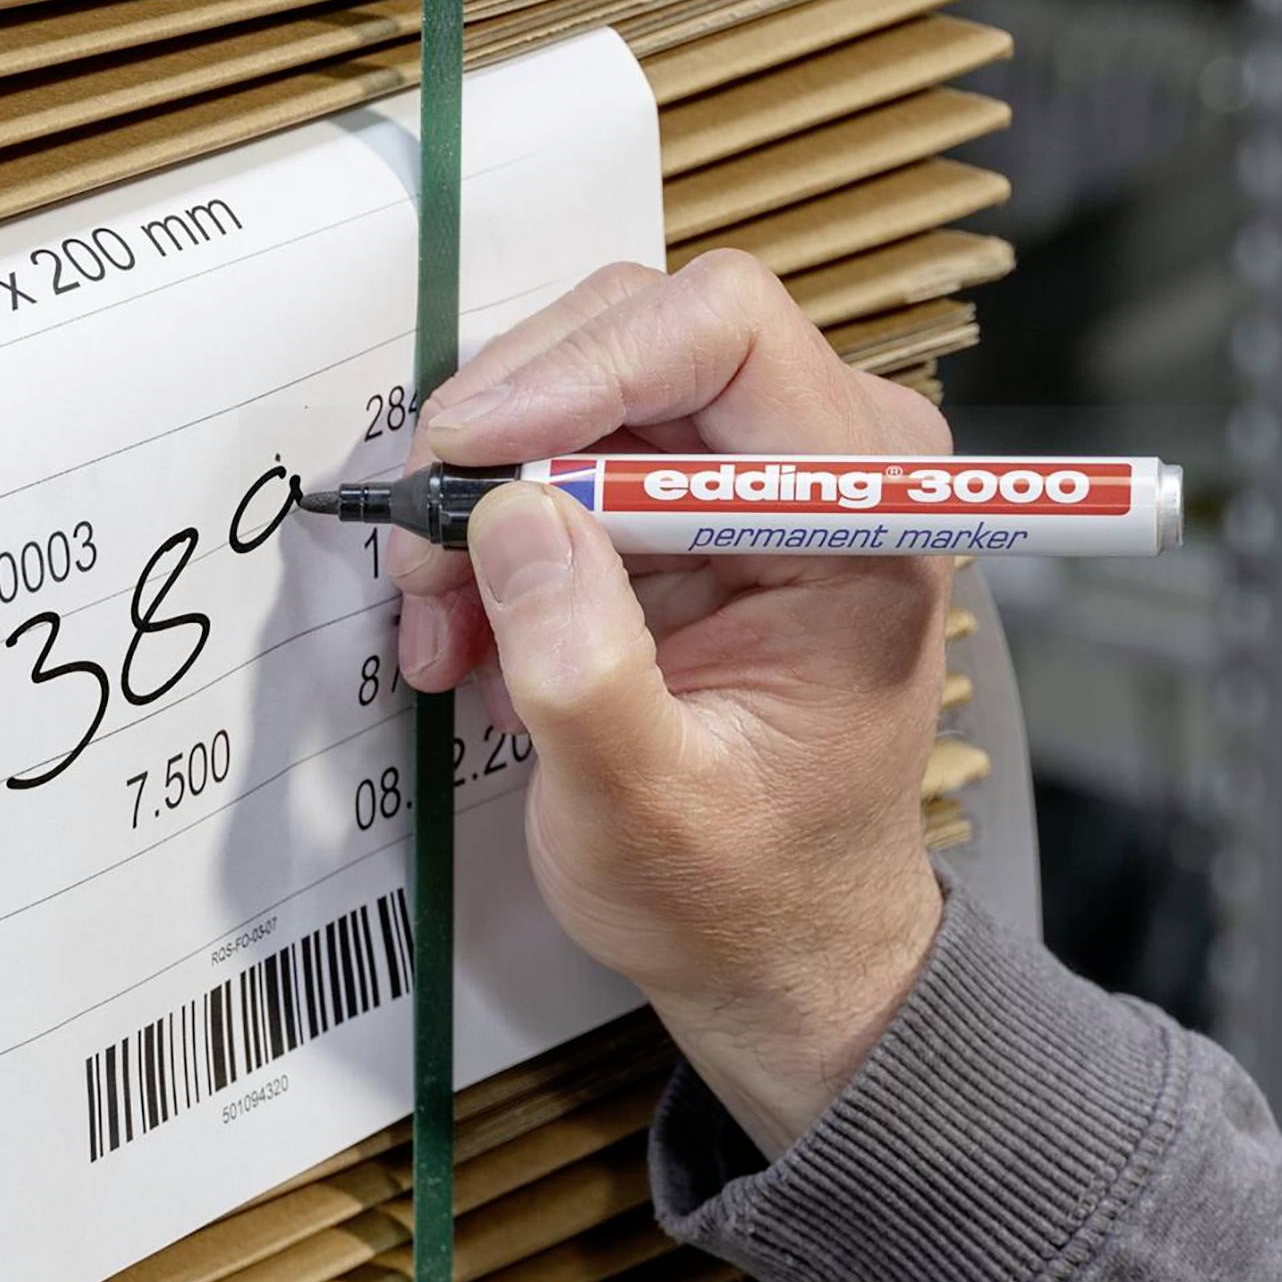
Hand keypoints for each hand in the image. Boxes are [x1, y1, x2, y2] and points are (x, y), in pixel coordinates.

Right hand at [395, 251, 954, 1153]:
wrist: (779, 948)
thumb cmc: (740, 893)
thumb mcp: (645, 808)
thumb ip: (582, 664)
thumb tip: (508, 515)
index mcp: (862, 516)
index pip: (726, 333)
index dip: (578, 368)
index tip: (464, 453)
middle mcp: (827, 462)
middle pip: (639, 334)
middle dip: (506, 432)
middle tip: (420, 551)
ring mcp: (759, 475)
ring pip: (585, 389)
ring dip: (483, 492)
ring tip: (436, 624)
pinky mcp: (697, 506)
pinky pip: (571, 458)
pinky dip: (495, 532)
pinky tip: (468, 635)